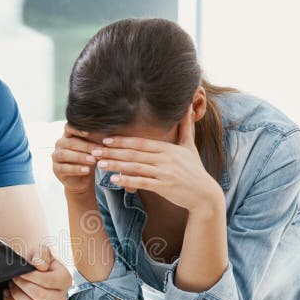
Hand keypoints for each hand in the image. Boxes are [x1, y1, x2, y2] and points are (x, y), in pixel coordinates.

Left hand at [3, 245, 70, 299]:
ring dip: (17, 296)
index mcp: (65, 279)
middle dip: (22, 285)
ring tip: (12, 285)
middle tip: (15, 277)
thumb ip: (41, 254)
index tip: (20, 271)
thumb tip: (40, 265)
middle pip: (40, 296)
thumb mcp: (39, 250)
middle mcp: (61, 296)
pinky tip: (8, 294)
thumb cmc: (35, 259)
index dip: (31, 277)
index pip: (48, 281)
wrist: (27, 266)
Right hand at [52, 123, 100, 195]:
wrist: (83, 179)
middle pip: (70, 142)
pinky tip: (87, 170)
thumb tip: (107, 133)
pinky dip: (76, 169)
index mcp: (68, 135)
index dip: (77, 129)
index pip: (69, 127)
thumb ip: (97, 140)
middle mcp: (60, 144)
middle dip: (85, 146)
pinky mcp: (56, 169)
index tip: (88, 132)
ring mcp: (56, 156)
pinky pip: (64, 168)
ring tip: (93, 160)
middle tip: (98, 151)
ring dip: (80, 157)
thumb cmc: (89, 160)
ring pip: (65, 154)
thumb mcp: (94, 149)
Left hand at [91, 106, 221, 212]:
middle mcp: (165, 158)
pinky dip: (128, 181)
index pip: (141, 143)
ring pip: (135, 167)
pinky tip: (114, 180)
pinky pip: (142, 182)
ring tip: (99, 164)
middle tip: (95, 150)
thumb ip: (185, 127)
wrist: (205, 194)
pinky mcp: (164, 186)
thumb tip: (187, 105)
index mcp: (168, 148)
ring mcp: (165, 172)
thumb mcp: (190, 146)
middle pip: (134, 153)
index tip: (106, 139)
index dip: (122, 141)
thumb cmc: (195, 170)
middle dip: (113, 152)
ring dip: (116, 165)